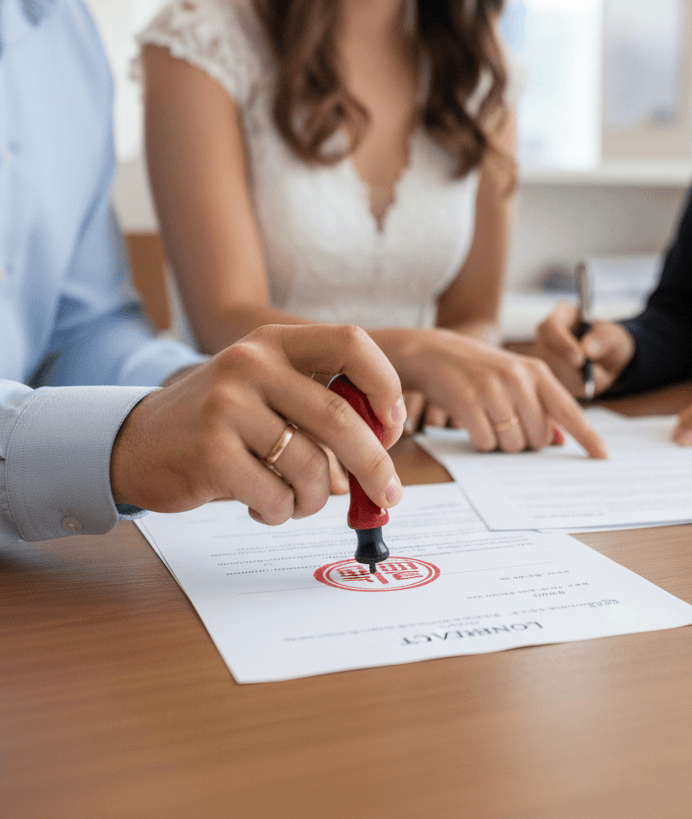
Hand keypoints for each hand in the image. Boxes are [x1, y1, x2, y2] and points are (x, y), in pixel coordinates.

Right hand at [111, 325, 405, 524]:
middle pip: (340, 416)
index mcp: (275, 341)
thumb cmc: (222, 422)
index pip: (352, 343)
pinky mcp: (210, 452)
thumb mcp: (269, 390)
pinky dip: (283, 512)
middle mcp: (252, 363)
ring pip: (310, 466)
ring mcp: (227, 405)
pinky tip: (265, 506)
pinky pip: (276, 496)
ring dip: (316, 497)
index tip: (392, 427)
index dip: (385, 385)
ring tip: (300, 500)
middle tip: (389, 494)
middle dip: (374, 464)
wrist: (138, 443)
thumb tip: (384, 444)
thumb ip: (320, 403)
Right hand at [384, 328, 607, 457]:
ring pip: (513, 444)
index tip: (603, 455)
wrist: (433, 352)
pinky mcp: (469, 402)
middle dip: (525, 440)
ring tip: (487, 417)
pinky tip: (472, 420)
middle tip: (506, 422)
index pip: (569, 410)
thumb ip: (540, 405)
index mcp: (536, 371)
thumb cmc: (479, 369)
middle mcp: (519, 379)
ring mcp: (493, 390)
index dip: (587, 436)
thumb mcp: (514, 378)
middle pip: (539, 438)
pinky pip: (486, 443)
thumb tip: (559, 439)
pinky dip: (481, 440)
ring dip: (501, 442)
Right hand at [535, 304, 634, 398]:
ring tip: (599, 373)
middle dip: (574, 370)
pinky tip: (588, 382)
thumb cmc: (608, 341)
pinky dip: (578, 390)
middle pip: (547, 356)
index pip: (550, 328)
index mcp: (559, 318)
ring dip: (579, 382)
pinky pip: (558, 390)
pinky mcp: (547, 379)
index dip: (562, 344)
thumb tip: (587, 350)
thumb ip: (603, 339)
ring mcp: (542, 359)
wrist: (607, 361)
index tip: (580, 360)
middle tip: (599, 373)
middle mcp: (545, 338)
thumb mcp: (614, 336)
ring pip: (553, 376)